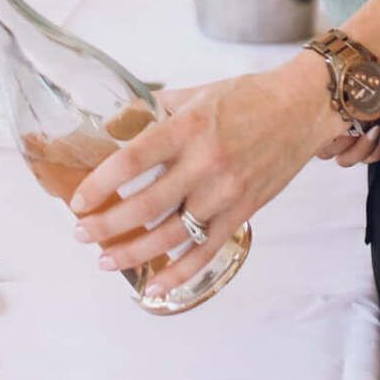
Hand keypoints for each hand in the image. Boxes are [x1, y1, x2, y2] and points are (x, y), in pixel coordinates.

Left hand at [68, 54, 363, 294]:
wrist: (301, 109)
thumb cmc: (247, 97)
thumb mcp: (195, 93)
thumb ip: (155, 109)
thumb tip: (115, 122)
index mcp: (188, 127)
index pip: (133, 159)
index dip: (101, 184)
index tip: (78, 200)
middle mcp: (206, 162)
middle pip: (146, 204)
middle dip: (107, 225)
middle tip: (81, 233)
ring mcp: (226, 191)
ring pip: (171, 234)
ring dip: (133, 252)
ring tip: (104, 260)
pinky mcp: (243, 212)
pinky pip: (206, 249)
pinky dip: (179, 272)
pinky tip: (154, 285)